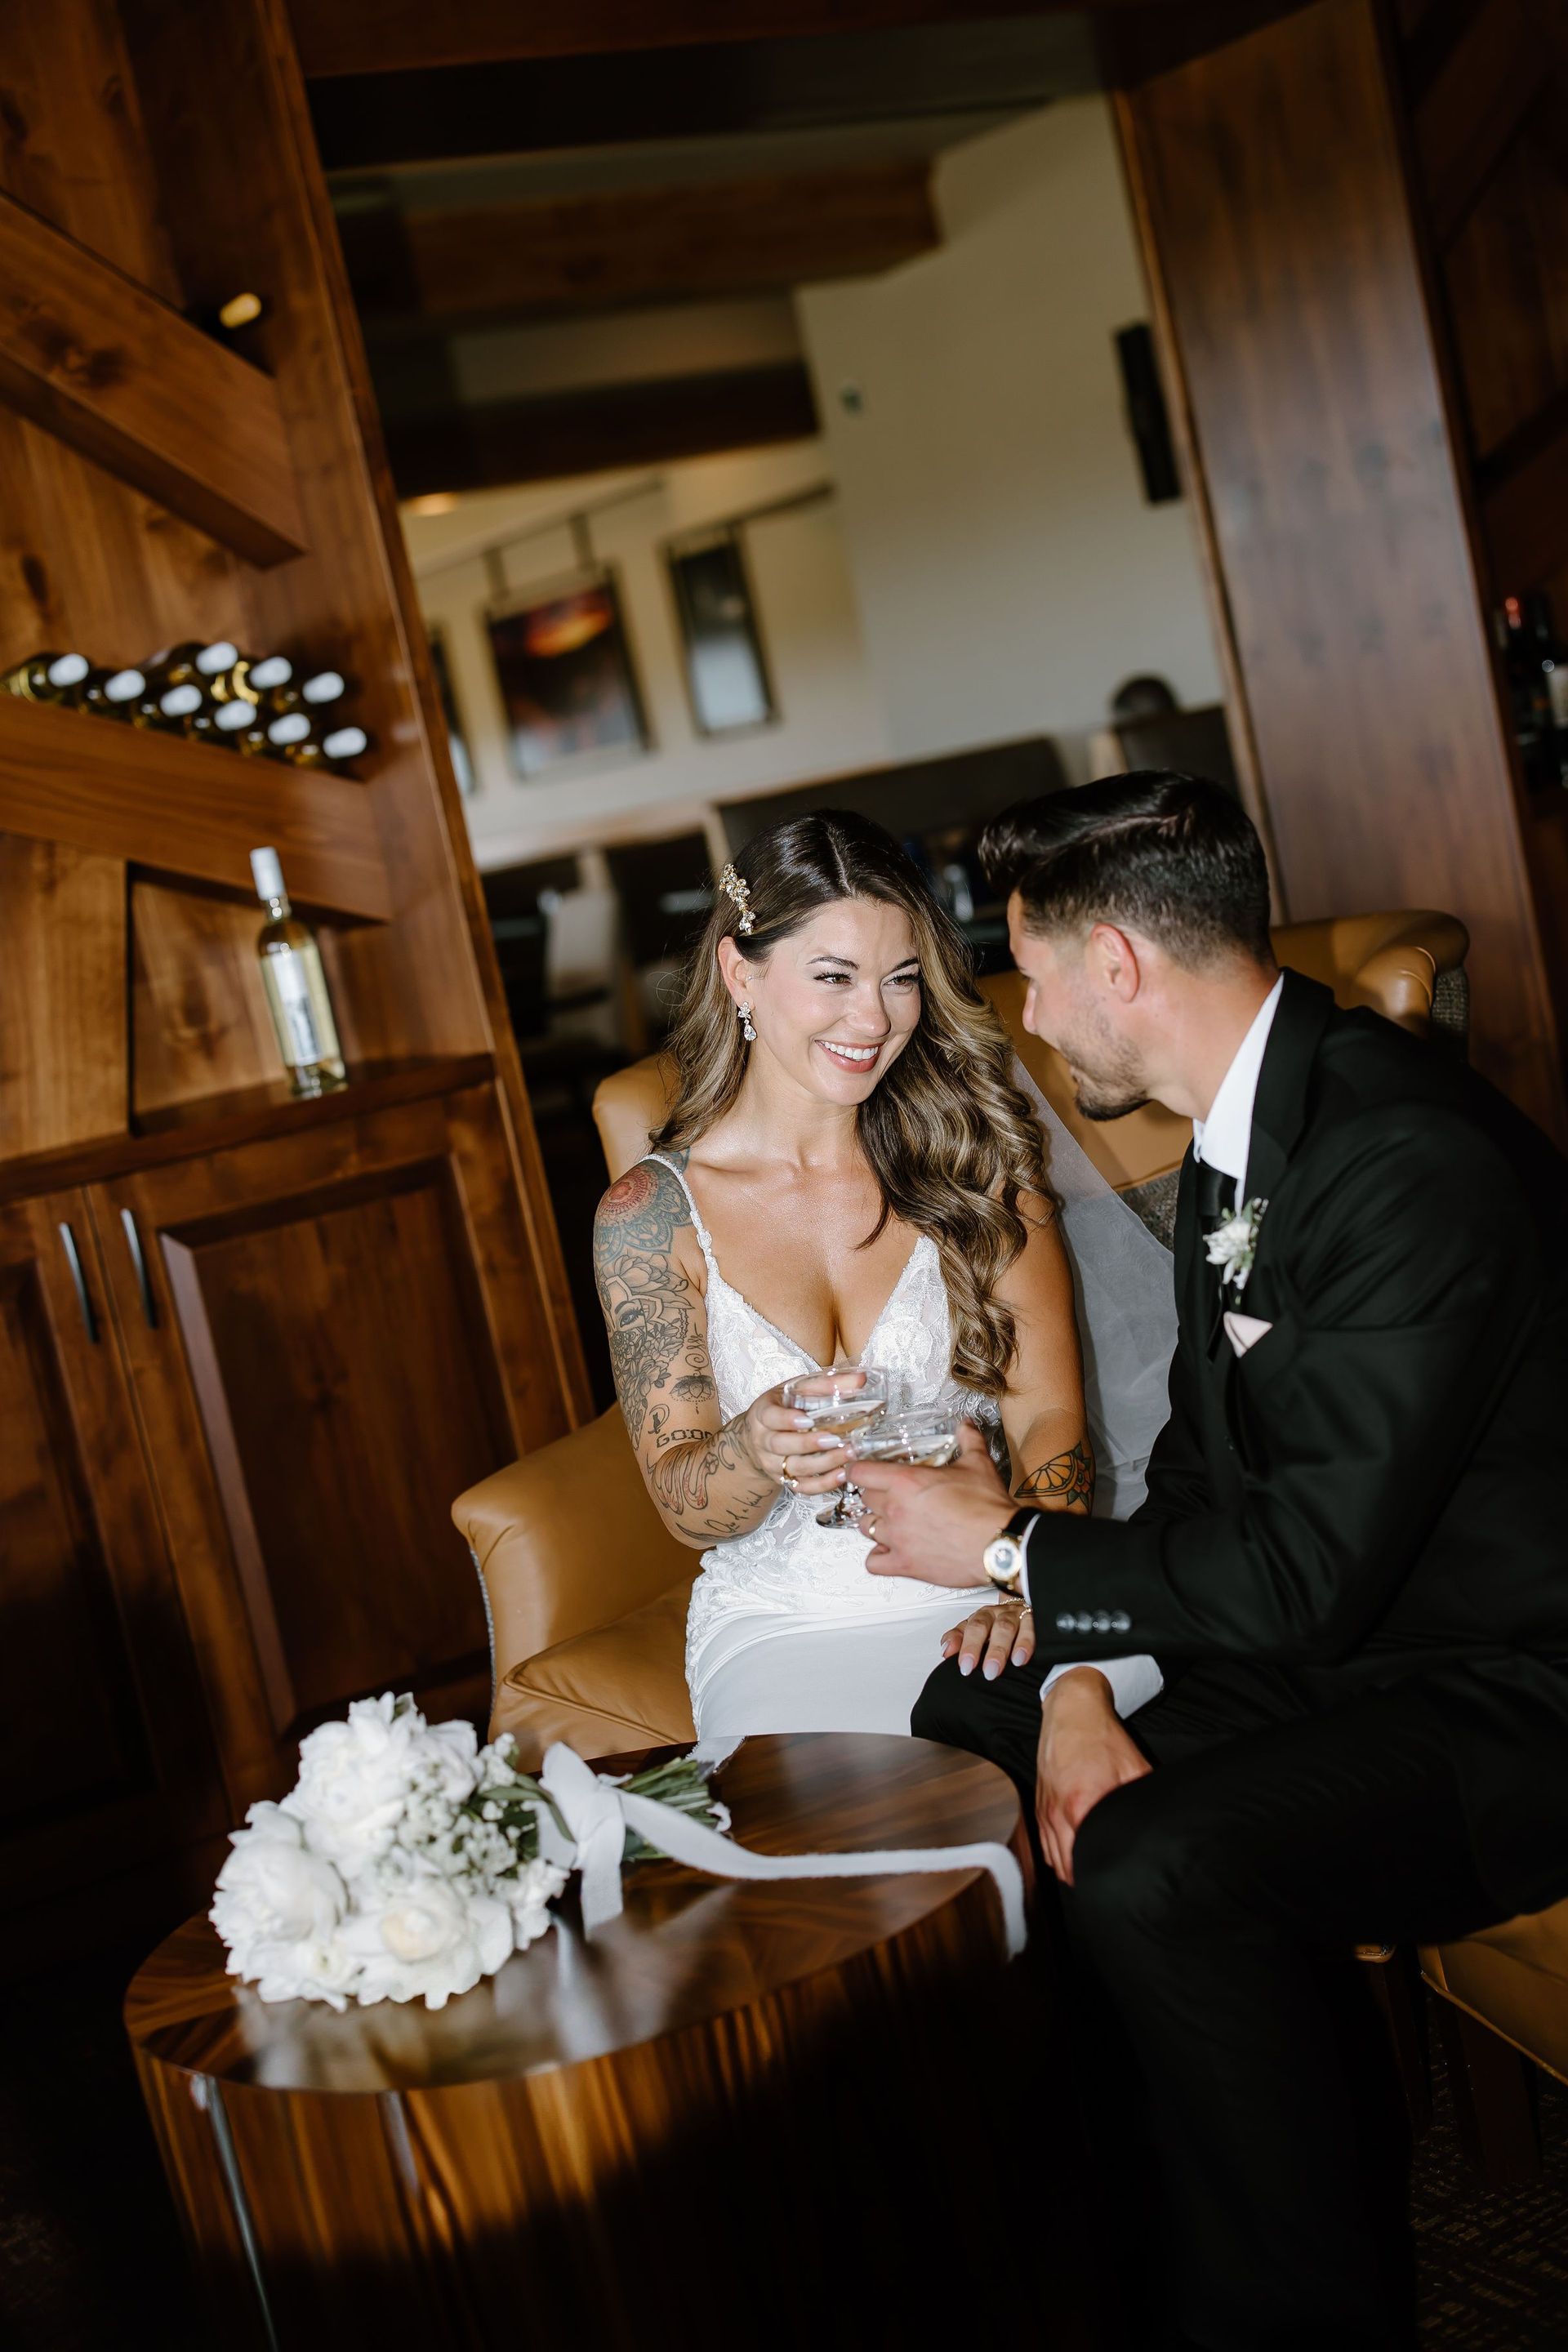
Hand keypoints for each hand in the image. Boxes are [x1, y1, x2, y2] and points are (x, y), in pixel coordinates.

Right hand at [735, 1378, 851, 1496]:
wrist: (759, 1437)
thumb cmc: (784, 1408)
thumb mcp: (797, 1389)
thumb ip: (826, 1384)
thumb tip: (860, 1379)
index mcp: (763, 1413)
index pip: (770, 1417)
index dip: (786, 1419)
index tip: (807, 1419)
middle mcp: (763, 1441)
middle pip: (781, 1445)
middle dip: (809, 1444)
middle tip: (835, 1439)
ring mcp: (772, 1463)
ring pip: (794, 1468)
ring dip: (823, 1464)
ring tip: (847, 1454)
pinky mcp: (784, 1480)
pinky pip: (802, 1487)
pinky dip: (823, 1484)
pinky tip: (842, 1474)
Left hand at [857, 1420, 1012, 1585]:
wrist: (999, 1545)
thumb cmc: (986, 1507)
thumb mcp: (977, 1464)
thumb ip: (968, 1440)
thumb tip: (967, 1425)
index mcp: (905, 1482)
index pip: (860, 1472)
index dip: (858, 1470)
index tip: (862, 1471)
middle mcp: (895, 1509)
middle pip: (864, 1499)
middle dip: (875, 1495)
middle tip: (890, 1495)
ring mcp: (897, 1539)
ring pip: (865, 1528)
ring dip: (876, 1523)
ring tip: (891, 1522)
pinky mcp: (904, 1564)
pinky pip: (873, 1562)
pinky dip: (878, 1557)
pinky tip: (891, 1550)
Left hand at [940, 1601, 1033, 1680]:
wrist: (1022, 1607)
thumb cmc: (996, 1625)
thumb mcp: (975, 1630)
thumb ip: (957, 1639)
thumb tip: (945, 1651)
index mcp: (983, 1616)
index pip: (973, 1628)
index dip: (969, 1647)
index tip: (966, 1667)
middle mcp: (1000, 1614)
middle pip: (994, 1627)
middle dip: (992, 1650)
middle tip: (989, 1672)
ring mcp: (1018, 1615)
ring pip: (1011, 1628)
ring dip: (1009, 1647)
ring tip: (1009, 1664)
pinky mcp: (1036, 1620)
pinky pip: (1033, 1629)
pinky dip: (1028, 1643)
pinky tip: (1024, 1657)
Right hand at [1035, 1669, 1150, 1886]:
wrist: (1072, 1713)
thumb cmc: (1103, 1739)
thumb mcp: (1135, 1769)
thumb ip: (1144, 1801)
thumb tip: (1160, 1825)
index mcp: (1081, 1806)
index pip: (1088, 1859)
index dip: (1103, 1874)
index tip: (1118, 1878)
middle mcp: (1057, 1814)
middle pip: (1068, 1867)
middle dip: (1087, 1878)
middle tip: (1108, 1883)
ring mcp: (1045, 1811)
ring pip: (1054, 1860)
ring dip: (1071, 1872)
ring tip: (1092, 1878)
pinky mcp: (1039, 1806)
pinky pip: (1044, 1845)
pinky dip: (1056, 1858)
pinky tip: (1072, 1861)